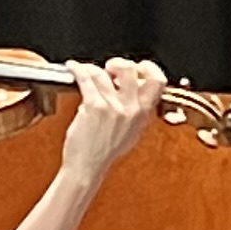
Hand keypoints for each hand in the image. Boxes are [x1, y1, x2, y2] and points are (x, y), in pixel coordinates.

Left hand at [60, 56, 169, 181]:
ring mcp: (113, 107)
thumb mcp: (132, 131)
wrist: (88, 166)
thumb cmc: (105, 151)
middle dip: (118, 63)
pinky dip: (77, 70)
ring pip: (103, 73)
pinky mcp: (94, 107)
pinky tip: (73, 68)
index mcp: (143, 114)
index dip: (147, 67)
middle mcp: (131, 109)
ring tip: (86, 72)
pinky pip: (86, 79)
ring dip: (91, 69)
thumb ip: (136, 109)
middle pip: (130, 69)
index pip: (157, 81)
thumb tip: (132, 85)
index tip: (137, 66)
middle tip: (110, 68)